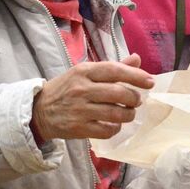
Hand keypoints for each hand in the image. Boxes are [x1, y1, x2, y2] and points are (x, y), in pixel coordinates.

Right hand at [32, 53, 153, 140]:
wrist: (38, 111)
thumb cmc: (66, 89)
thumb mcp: (84, 72)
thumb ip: (112, 67)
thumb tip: (137, 58)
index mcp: (84, 71)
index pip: (115, 70)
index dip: (136, 75)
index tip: (150, 81)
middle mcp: (81, 89)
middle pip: (119, 93)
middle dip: (134, 98)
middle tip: (137, 100)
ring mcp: (79, 110)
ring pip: (116, 113)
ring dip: (128, 114)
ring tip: (128, 113)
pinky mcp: (78, 128)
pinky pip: (106, 130)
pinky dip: (115, 128)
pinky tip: (114, 124)